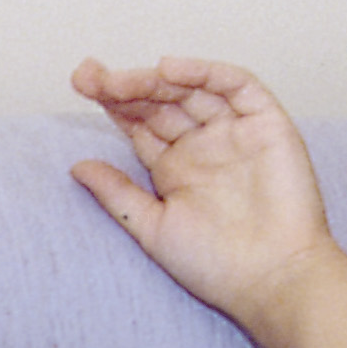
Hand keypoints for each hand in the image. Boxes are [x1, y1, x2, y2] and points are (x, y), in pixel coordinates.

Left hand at [67, 57, 330, 323]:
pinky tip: (169, 70)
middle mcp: (203, 145)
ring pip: (192, 91)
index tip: (80, 85)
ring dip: (156, 79)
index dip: (112, 104)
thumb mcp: (152, 228)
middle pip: (160, 103)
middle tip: (88, 77)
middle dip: (125, 87)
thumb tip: (76, 167)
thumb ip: (117, 195)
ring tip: (118, 79)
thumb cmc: (213, 264)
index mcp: (174, 168)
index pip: (139, 125)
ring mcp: (235, 132)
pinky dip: (205, 73)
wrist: (270, 277)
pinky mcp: (267, 123)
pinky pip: (236, 86)